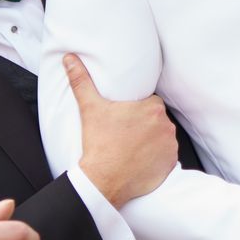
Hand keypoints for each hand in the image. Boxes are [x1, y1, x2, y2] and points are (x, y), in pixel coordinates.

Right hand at [66, 53, 177, 204]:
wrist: (103, 180)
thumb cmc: (98, 144)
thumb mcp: (89, 108)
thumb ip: (81, 80)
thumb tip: (69, 58)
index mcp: (152, 108)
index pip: (151, 103)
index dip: (138, 110)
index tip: (126, 119)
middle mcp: (166, 125)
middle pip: (157, 120)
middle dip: (145, 124)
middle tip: (127, 133)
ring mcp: (170, 146)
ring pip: (163, 136)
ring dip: (153, 139)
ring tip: (133, 147)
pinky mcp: (170, 163)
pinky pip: (167, 155)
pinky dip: (158, 157)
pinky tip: (142, 159)